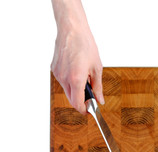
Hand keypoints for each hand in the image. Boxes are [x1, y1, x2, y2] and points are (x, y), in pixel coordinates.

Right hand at [51, 0, 103, 114]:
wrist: (72, 30)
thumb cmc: (86, 46)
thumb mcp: (97, 68)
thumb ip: (98, 87)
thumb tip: (100, 100)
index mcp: (76, 79)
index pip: (77, 103)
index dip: (84, 109)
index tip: (90, 110)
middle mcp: (64, 78)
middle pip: (71, 98)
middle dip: (81, 100)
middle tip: (91, 97)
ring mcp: (57, 73)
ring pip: (67, 90)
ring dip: (76, 90)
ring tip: (85, 78)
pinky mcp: (54, 68)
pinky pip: (62, 81)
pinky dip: (70, 81)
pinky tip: (77, 71)